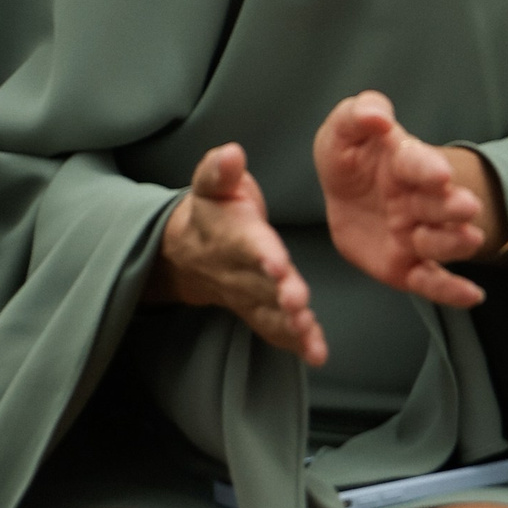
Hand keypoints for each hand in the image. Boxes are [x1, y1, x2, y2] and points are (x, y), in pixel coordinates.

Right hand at [148, 142, 327, 365]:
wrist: (190, 250)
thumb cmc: (215, 206)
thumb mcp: (211, 181)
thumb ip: (220, 169)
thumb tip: (231, 153)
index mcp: (233, 233)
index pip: (247, 245)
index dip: (261, 254)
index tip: (277, 262)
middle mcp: (239, 270)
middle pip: (261, 285)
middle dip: (280, 295)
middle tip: (298, 303)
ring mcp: (248, 296)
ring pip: (268, 313)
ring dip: (289, 325)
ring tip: (308, 333)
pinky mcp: (258, 312)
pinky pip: (274, 331)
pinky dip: (295, 344)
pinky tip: (316, 353)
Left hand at [315, 91, 490, 309]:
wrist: (344, 194)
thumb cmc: (349, 155)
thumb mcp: (343, 129)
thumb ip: (359, 114)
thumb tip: (377, 116)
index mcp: (404, 161)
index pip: (417, 163)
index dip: (426, 168)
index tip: (440, 174)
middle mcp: (418, 199)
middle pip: (439, 203)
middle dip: (452, 206)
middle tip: (467, 208)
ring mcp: (416, 234)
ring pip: (440, 241)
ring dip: (454, 242)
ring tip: (469, 241)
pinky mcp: (409, 267)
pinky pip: (432, 281)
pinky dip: (451, 291)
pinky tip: (473, 296)